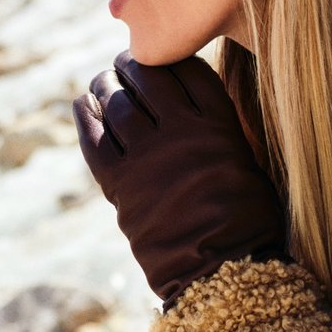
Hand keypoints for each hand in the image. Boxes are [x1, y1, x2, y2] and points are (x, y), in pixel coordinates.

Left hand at [72, 52, 286, 308]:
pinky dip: (85, 116)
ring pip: (117, 103)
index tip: (162, 58)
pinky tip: (82, 105)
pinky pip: (94, 139)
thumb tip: (196, 110)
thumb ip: (221, 133)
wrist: (222, 274)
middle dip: (133, 66)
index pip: (190, 72)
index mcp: (219, 127)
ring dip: (106, 86)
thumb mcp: (248, 166)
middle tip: (125, 64)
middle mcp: (181, 133)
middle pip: (148, 79)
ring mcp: (147, 157)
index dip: (171, 60)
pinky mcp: (120, 184)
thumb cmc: (246, 225)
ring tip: (102, 81)